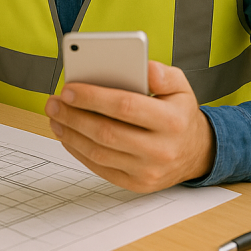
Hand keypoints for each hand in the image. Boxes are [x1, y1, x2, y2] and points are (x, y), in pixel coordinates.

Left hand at [45, 61, 214, 192]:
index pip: (125, 106)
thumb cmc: (180, 113)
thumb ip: (162, 74)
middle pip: (107, 132)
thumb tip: (144, 67)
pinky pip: (100, 168)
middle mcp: (161, 150)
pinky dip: (79, 151)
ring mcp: (148, 171)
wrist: (196, 152)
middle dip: (74, 116)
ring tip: (56, 116)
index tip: (69, 89)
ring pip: (99, 153)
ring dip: (71, 134)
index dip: (93, 97)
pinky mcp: (137, 184)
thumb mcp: (181, 86)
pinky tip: (68, 135)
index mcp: (172, 121)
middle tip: (54, 102)